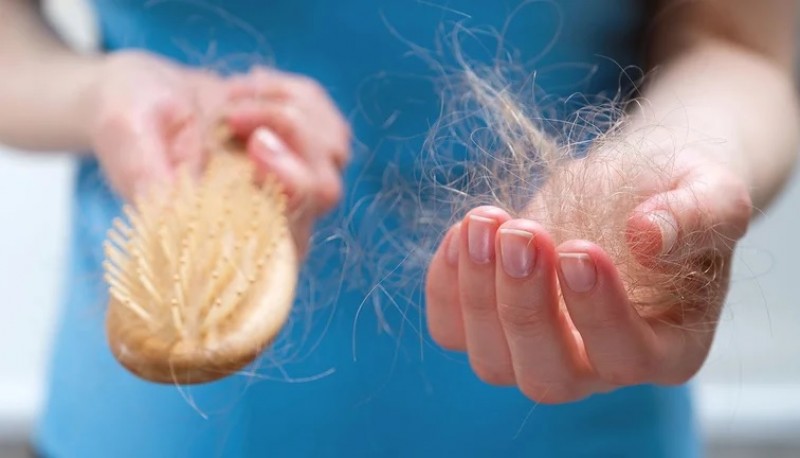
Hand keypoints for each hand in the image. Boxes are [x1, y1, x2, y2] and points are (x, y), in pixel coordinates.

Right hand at [88, 53, 349, 254]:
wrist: (142, 92)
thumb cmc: (127, 118)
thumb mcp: (124, 136)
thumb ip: (146, 175)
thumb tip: (175, 212)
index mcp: (226, 236)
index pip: (287, 242)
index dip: (289, 196)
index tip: (255, 147)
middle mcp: (269, 217)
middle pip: (324, 192)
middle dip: (290, 139)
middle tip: (234, 114)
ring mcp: (295, 182)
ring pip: (332, 152)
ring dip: (284, 110)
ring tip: (229, 100)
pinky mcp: (307, 148)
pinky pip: (329, 120)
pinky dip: (292, 93)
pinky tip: (248, 89)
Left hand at [425, 146, 751, 402]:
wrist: (631, 187)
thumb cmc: (676, 196)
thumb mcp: (712, 193)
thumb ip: (696, 216)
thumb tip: (646, 237)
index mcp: (665, 348)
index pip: (627, 356)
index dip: (598, 312)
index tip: (578, 249)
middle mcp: (597, 367)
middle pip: (549, 377)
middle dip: (525, 308)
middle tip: (522, 233)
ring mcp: (538, 351)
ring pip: (492, 361)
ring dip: (477, 293)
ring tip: (485, 221)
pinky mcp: (492, 326)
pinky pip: (452, 330)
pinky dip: (445, 286)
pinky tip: (463, 231)